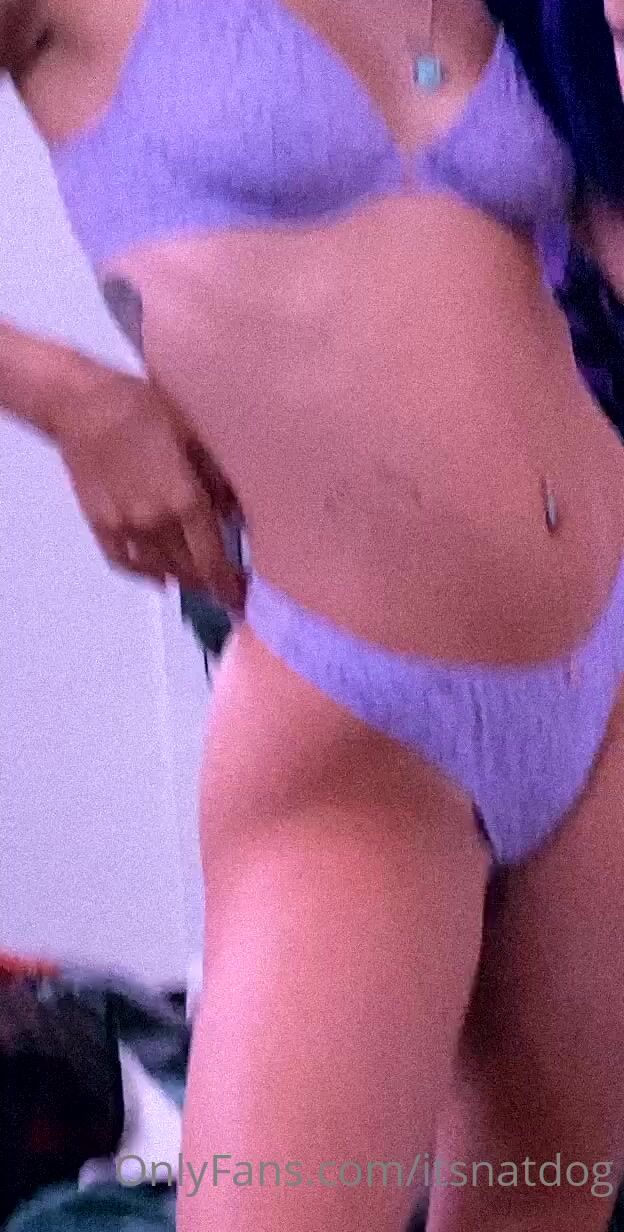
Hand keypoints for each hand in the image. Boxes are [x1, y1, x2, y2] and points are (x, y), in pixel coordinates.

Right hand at [54, 366, 245, 608]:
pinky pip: (124, 562)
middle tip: (224, 588)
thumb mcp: (194, 434)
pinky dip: (144, 574)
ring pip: (159, 569)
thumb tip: (235, 512)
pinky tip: (157, 576)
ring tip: (196, 581)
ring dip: (181, 579)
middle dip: (208, 583)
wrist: (82, 405)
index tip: (240, 600)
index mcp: (184, 500)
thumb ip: (217, 478)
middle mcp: (156, 523)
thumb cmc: (145, 409)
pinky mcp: (99, 524)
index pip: (212, 559)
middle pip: (188, 570)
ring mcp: (124, 528)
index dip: (227, 585)